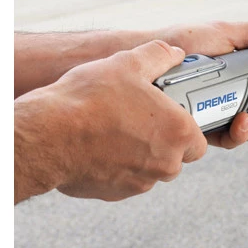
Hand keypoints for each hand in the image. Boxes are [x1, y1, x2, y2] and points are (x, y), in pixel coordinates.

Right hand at [14, 40, 206, 202]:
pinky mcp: (115, 193)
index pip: (199, 143)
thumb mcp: (128, 63)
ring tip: (119, 131)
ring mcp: (140, 182)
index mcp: (178, 133)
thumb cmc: (90, 100)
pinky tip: (102, 146)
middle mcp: (165, 163)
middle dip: (164, 143)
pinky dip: (119, 166)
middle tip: (143, 122)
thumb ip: (158, 56)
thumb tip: (173, 53)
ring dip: (141, 155)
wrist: (48, 135)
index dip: (187, 131)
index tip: (173, 121)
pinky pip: (126, 180)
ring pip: (150, 170)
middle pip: (176, 158)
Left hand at [156, 21, 247, 148]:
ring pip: (246, 131)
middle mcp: (227, 97)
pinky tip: (241, 121)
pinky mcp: (201, 126)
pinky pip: (226, 138)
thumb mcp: (224, 33)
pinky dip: (239, 133)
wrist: (156, 57)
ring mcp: (215, 112)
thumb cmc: (184, 42)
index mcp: (236, 77)